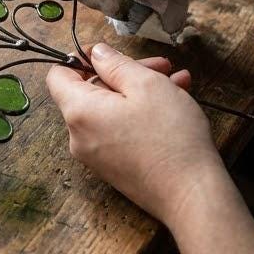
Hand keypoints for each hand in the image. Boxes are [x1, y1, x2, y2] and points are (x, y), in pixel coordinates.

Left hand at [47, 43, 224, 227]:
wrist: (196, 199)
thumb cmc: (171, 138)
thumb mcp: (145, 84)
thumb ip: (115, 63)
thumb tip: (95, 53)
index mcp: (78, 111)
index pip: (58, 74)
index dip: (80, 57)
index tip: (109, 53)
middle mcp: (79, 135)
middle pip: (91, 90)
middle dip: (125, 73)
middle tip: (159, 66)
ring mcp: (97, 155)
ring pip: (111, 109)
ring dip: (140, 91)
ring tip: (175, 82)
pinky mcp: (116, 167)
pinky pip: (119, 129)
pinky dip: (140, 113)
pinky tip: (174, 102)